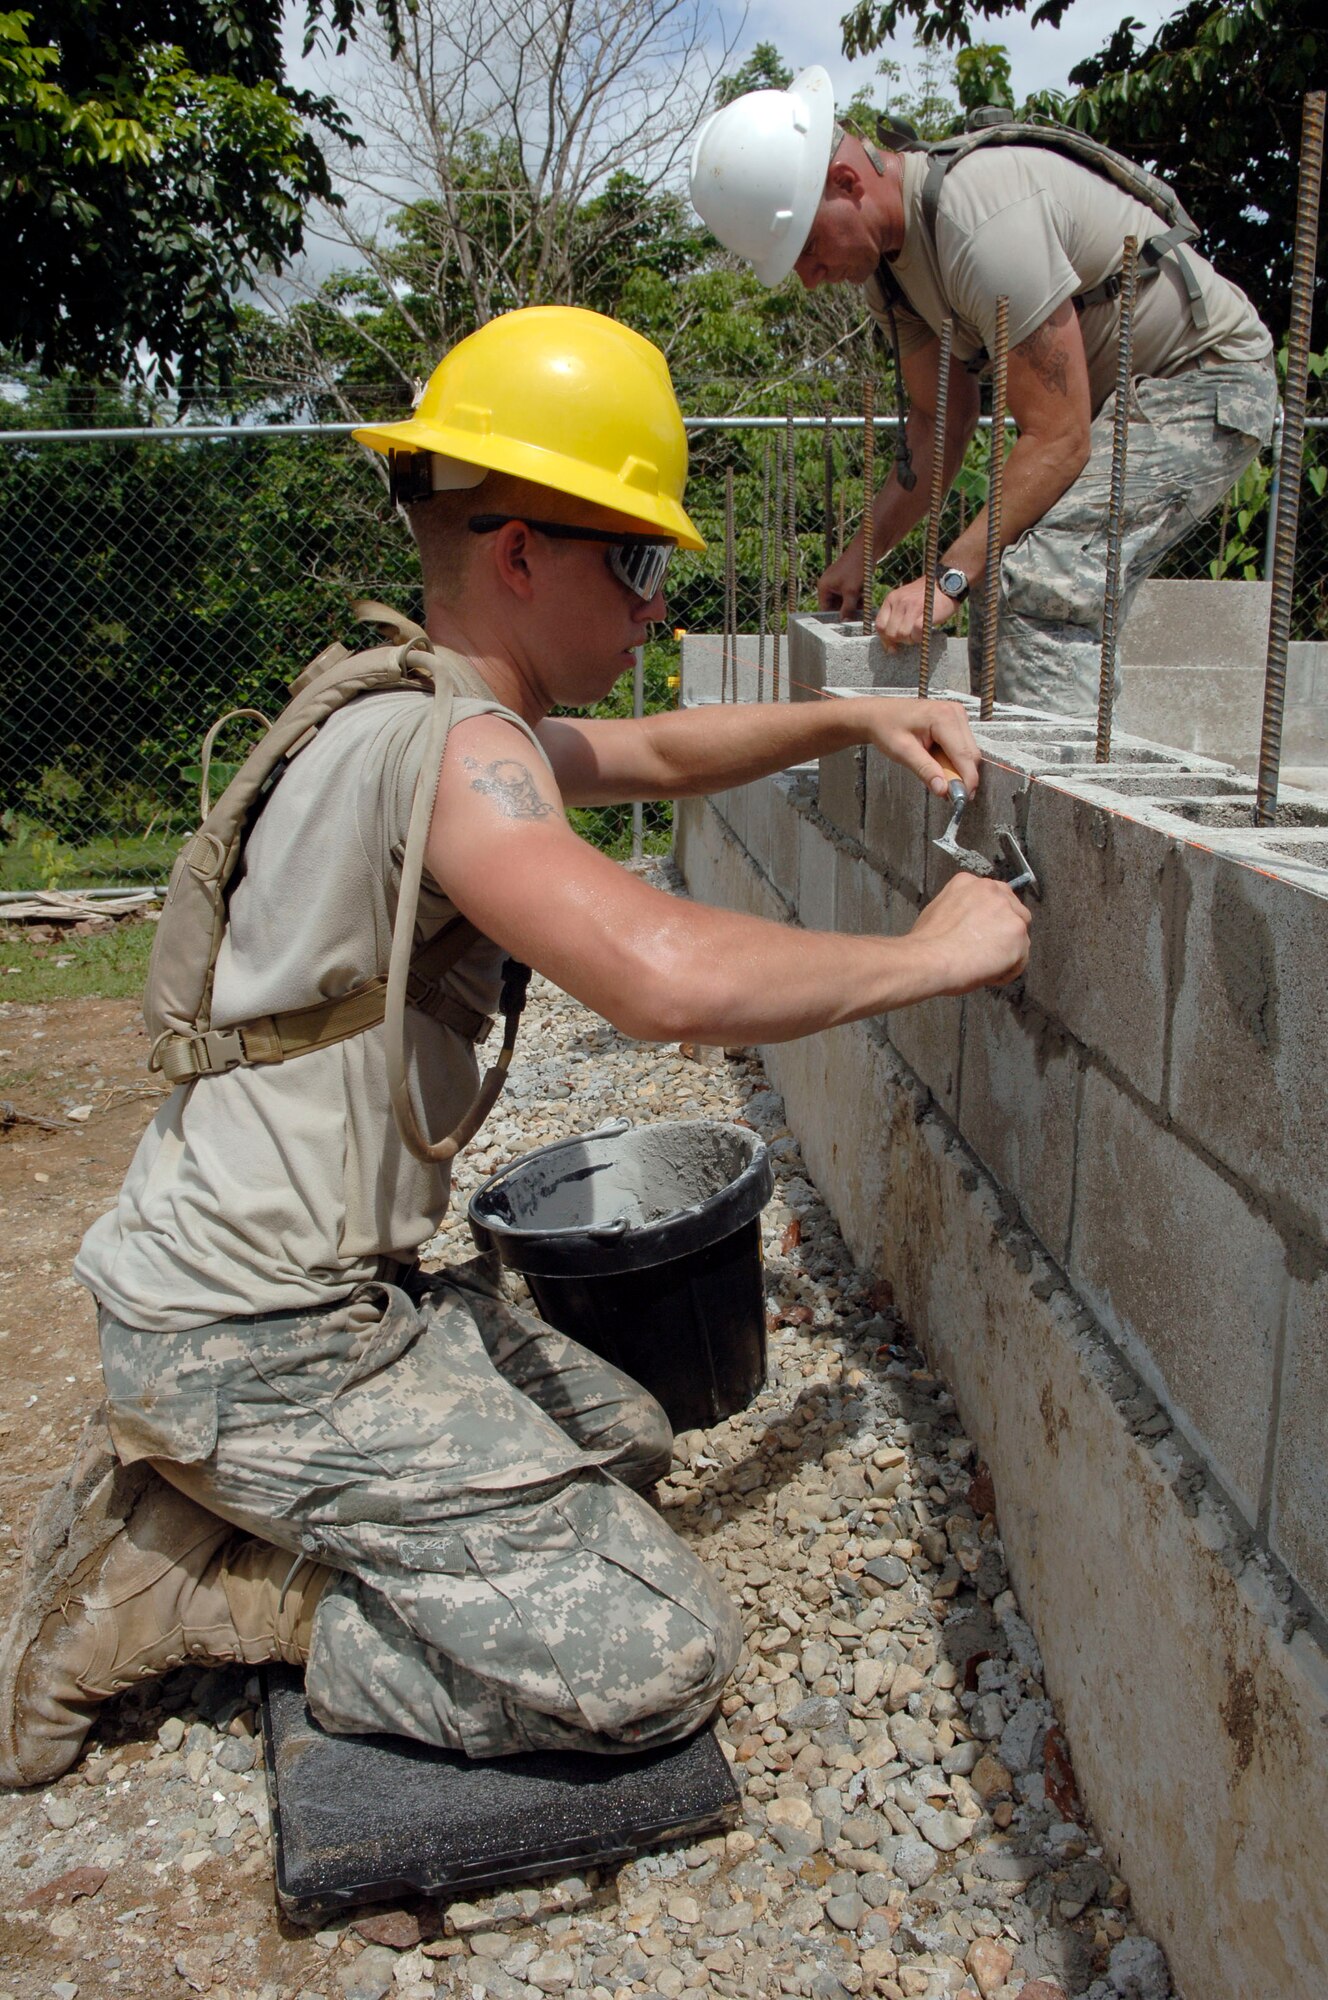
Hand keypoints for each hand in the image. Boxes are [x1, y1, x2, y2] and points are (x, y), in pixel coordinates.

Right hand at [817, 544, 864, 619]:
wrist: (868, 548)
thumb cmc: (856, 568)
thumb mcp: (851, 591)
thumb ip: (847, 608)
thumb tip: (844, 622)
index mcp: (824, 587)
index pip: (825, 609)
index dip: (835, 618)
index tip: (845, 626)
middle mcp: (829, 586)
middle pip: (835, 606)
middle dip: (846, 611)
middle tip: (856, 618)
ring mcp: (838, 583)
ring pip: (845, 601)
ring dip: (853, 605)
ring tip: (862, 607)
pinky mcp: (848, 581)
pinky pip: (850, 595)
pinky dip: (857, 599)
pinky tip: (865, 600)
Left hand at [866, 696, 980, 798]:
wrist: (878, 715)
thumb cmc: (886, 727)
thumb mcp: (903, 752)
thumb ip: (926, 771)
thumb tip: (943, 789)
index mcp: (944, 717)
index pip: (964, 755)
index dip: (967, 780)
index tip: (963, 799)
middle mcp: (955, 713)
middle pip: (970, 754)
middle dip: (962, 776)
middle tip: (946, 792)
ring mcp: (957, 716)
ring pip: (969, 752)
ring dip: (957, 769)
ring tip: (935, 773)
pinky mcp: (955, 721)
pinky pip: (963, 747)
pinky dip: (953, 761)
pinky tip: (938, 763)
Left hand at [875, 576, 959, 650]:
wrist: (949, 581)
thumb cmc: (928, 596)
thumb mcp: (906, 599)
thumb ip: (896, 615)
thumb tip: (890, 644)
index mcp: (892, 598)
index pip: (879, 625)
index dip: (885, 639)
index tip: (892, 646)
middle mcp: (899, 601)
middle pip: (890, 633)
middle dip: (899, 640)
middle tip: (910, 637)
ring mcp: (911, 607)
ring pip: (901, 635)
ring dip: (910, 639)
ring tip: (918, 633)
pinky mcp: (924, 614)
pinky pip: (915, 633)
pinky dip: (919, 638)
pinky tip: (924, 633)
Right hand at [907, 873, 1031, 993]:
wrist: (929, 959)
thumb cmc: (926, 944)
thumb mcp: (936, 911)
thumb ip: (959, 910)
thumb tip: (966, 923)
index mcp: (969, 883)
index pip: (994, 897)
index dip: (992, 918)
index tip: (985, 932)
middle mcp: (991, 891)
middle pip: (1014, 911)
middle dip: (1005, 932)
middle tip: (988, 951)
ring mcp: (1007, 910)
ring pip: (1020, 936)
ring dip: (1006, 953)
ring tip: (984, 967)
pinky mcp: (1017, 932)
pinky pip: (1021, 958)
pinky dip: (1007, 971)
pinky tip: (988, 974)